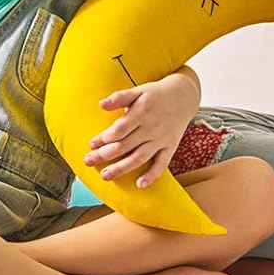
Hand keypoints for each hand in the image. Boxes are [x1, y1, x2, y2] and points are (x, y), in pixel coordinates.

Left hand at [84, 70, 200, 186]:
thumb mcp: (139, 90)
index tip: (92, 144)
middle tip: (88, 161)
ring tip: (106, 176)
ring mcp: (160, 139)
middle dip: (105, 155)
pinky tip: (140, 184)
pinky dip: (152, 175)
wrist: (184, 96)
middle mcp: (150, 128)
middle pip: (125, 145)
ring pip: (139, 157)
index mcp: (141, 113)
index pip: (119, 129)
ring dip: (122, 168)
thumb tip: (101, 104)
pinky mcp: (170, 147)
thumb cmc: (156, 94)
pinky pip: (162, 164)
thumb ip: (120, 97)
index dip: (104, 138)